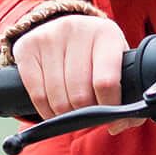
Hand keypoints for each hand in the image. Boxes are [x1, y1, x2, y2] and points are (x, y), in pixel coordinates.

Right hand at [11, 11, 136, 122]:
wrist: (69, 28)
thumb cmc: (100, 54)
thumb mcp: (120, 64)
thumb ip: (129, 96)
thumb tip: (116, 126)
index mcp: (106, 34)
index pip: (106, 82)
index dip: (108, 107)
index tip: (110, 115)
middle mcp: (76, 30)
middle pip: (80, 94)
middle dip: (86, 113)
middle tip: (90, 114)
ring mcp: (48, 37)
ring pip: (57, 98)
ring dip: (66, 115)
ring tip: (74, 113)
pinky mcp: (26, 48)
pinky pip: (36, 94)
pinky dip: (46, 112)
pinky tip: (55, 112)